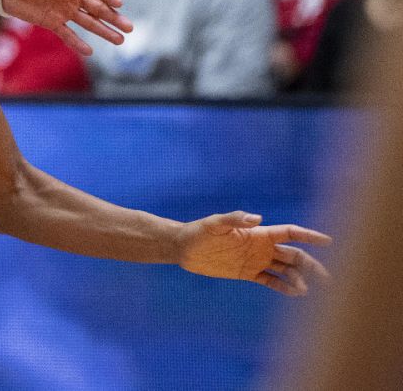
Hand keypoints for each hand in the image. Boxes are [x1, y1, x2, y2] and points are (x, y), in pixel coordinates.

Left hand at [1, 0, 133, 55]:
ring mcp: (64, 10)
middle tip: (130, 28)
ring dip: (103, 31)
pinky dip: (77, 43)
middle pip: (98, 8)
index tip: (119, 4)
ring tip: (120, 40)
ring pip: (88, 23)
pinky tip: (90, 52)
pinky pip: (67, 34)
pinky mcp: (52, 22)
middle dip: (114, 18)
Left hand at [179, 211, 330, 295]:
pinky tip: (296, 293)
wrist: (185, 248)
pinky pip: (271, 281)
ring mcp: (256, 261)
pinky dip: (284, 287)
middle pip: (294, 255)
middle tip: (327, 278)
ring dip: (299, 278)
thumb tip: (258, 219)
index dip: (309, 236)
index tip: (328, 241)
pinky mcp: (247, 274)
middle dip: (311, 264)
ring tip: (307, 290)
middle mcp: (261, 247)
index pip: (290, 233)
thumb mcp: (215, 223)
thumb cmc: (199, 231)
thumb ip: (235, 219)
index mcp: (258, 234)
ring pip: (286, 269)